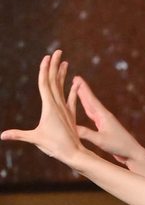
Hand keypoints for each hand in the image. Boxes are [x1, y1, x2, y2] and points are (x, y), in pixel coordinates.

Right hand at [1, 50, 84, 165]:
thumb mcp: (35, 139)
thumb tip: (1, 136)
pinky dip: (74, 90)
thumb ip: (19, 135)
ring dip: (62, 74)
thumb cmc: (54, 147)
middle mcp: (58, 105)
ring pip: (63, 88)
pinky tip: (77, 83)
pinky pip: (72, 99)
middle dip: (54, 65)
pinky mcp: (71, 115)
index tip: (46, 57)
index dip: (45, 70)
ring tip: (64, 62)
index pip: (45, 84)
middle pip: (54, 81)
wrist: (74, 153)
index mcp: (50, 107)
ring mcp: (65, 109)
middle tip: (57, 51)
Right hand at [75, 76, 144, 164]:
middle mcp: (104, 117)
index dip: (83, 89)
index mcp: (104, 116)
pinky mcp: (106, 128)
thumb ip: (86, 134)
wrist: (132, 153)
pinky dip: (87, 110)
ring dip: (84, 99)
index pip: (91, 100)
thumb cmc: (119, 146)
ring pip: (91, 108)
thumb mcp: (100, 140)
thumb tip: (70, 128)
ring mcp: (105, 122)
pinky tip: (86, 109)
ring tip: (78, 90)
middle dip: (82, 90)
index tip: (76, 78)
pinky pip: (93, 116)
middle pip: (91, 101)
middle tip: (75, 79)